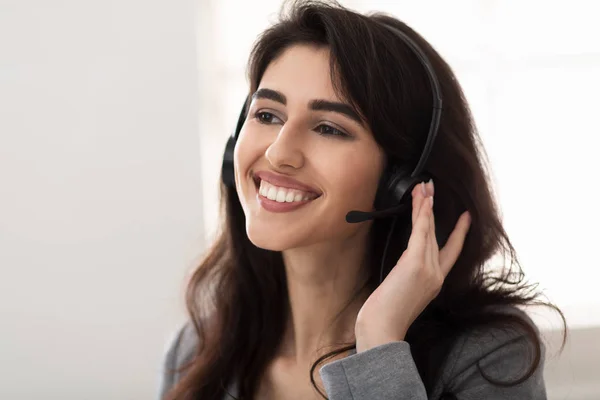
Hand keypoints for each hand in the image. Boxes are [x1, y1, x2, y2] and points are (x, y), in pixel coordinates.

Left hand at [355, 179, 470, 352]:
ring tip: (424, 186)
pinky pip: (421, 234)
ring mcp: (428, 269)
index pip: (451, 253)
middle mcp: (436, 275)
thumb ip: (408, 276)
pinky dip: (423, 215)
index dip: (459, 233)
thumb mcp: (403, 293)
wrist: (382, 329)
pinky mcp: (415, 264)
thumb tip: (404, 264)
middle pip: (437, 235)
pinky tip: (423, 201)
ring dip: (426, 205)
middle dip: (433, 209)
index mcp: (435, 282)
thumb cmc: (386, 316)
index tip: (466, 217)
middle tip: (431, 187)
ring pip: (429, 230)